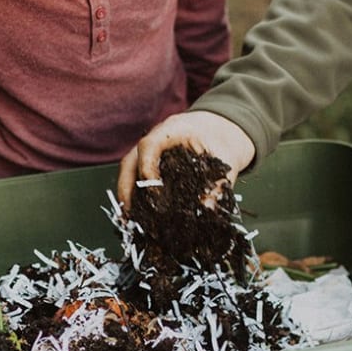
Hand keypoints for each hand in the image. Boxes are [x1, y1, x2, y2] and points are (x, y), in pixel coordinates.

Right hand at [117, 113, 255, 206]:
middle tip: (130, 215)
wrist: (219, 130)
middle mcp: (154, 138)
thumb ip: (218, 183)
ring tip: (129, 221)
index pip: (149, 145)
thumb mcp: (225, 160)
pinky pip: (134, 178)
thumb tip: (208, 210)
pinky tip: (135, 216)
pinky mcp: (149, 163)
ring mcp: (149, 151)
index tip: (152, 190)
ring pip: (128, 171)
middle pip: (130, 161)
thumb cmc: (220, 141)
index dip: (146, 166)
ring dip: (126, 195)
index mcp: (172, 130)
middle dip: (127, 189)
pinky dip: (133, 196)